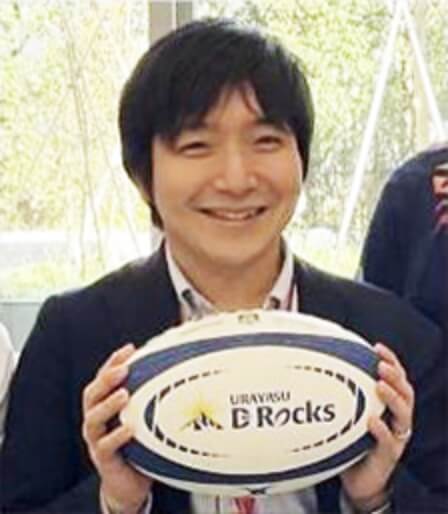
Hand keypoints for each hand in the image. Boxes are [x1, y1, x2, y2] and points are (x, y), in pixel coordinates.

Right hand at [82, 343, 152, 513]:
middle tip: (124, 369)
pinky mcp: (102, 459)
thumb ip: (152, 396)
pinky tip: (129, 428)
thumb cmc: (139, 442)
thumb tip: (180, 369)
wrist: (130, 481)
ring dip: (108, 405)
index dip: (113, 362)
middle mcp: (95, 419)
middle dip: (107, 379)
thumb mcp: (144, 416)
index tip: (130, 349)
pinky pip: (105, 446)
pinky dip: (116, 436)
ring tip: (124, 394)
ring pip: (93, 419)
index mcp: (103, 404)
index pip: (103, 378)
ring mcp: (96, 439)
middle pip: (92, 394)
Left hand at [341, 343, 413, 510]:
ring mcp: (396, 437)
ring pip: (403, 414)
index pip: (397, 378)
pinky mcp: (388, 456)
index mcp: (389, 405)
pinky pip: (389, 441)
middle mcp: (397, 419)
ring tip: (380, 385)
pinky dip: (381, 430)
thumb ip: (341, 393)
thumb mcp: (349, 413)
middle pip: (405, 392)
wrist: (358, 479)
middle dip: (395, 376)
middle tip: (381, 365)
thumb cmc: (353, 441)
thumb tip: (317, 366)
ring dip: (392, 397)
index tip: (377, 347)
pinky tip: (372, 421)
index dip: (391, 361)